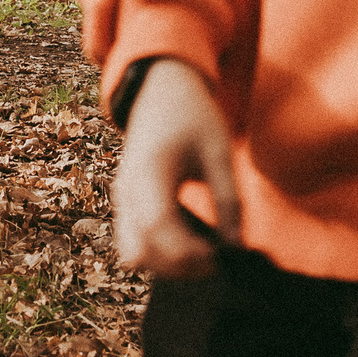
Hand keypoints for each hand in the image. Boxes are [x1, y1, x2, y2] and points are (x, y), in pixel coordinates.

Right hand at [112, 60, 238, 280]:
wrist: (160, 90)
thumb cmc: (193, 116)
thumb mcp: (219, 153)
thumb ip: (229, 201)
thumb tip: (236, 248)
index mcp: (150, 169)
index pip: (158, 227)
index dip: (187, 252)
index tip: (219, 258)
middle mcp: (128, 187)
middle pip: (140, 250)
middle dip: (178, 266)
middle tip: (215, 261)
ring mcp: (122, 197)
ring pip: (133, 253)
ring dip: (166, 264)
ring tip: (203, 254)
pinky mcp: (125, 203)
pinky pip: (133, 242)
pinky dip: (158, 253)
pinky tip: (189, 243)